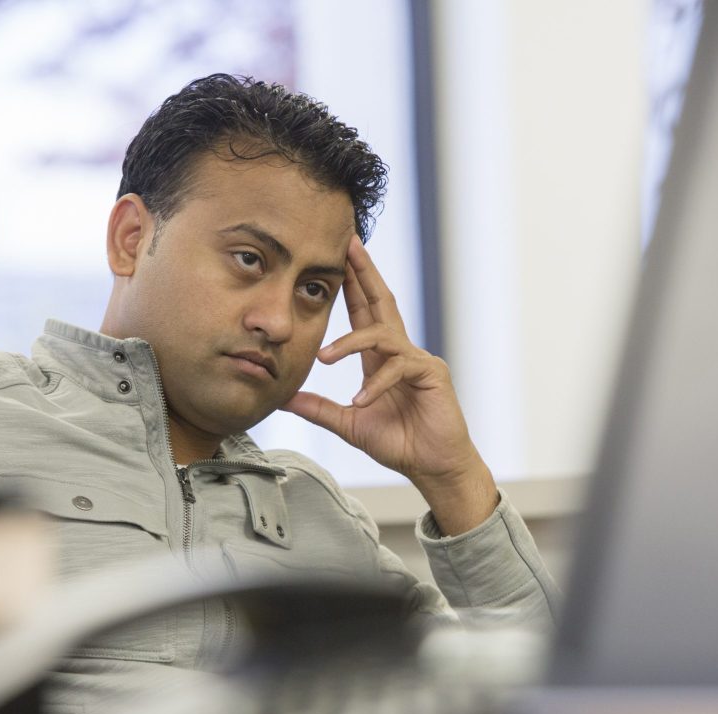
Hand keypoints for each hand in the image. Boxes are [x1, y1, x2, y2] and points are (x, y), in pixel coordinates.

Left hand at [283, 236, 497, 533]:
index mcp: (381, 358)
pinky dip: (376, 385)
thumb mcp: (348, 423)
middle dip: (364, 273)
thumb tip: (284, 398)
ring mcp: (418, 359)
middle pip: (381, 301)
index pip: (364, 312)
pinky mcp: (431, 373)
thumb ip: (319, 409)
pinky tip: (360, 402)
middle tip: (348, 243)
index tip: (337, 256)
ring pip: (382, 335)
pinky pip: (398, 368)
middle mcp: (400, 351)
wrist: (433, 467)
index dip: (352, 284)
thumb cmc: (399, 444)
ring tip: (325, 358)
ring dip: (350, 343)